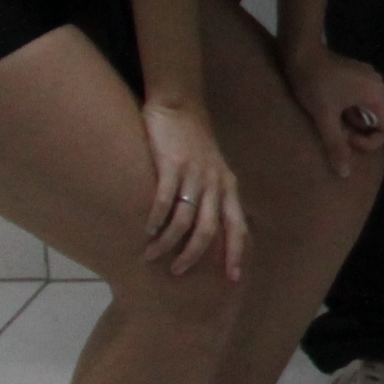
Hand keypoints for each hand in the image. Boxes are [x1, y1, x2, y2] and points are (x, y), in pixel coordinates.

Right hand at [140, 99, 245, 279]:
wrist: (179, 104)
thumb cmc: (194, 141)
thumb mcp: (214, 170)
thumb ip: (215, 197)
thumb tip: (211, 229)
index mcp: (228, 186)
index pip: (237, 226)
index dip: (236, 253)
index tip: (232, 279)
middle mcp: (216, 182)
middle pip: (209, 230)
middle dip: (193, 256)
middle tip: (177, 272)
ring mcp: (194, 173)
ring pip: (183, 219)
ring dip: (167, 242)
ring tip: (151, 254)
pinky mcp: (172, 163)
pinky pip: (164, 199)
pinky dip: (155, 219)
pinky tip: (146, 230)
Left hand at [284, 49, 383, 181]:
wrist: (300, 51)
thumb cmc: (314, 84)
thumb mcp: (324, 117)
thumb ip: (336, 145)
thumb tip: (345, 174)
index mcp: (377, 95)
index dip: (369, 142)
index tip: (345, 137)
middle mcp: (379, 86)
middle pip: (380, 121)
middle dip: (360, 132)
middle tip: (336, 132)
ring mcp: (368, 78)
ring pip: (368, 111)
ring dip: (353, 121)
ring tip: (332, 121)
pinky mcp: (357, 75)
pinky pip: (361, 100)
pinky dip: (350, 109)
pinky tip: (331, 108)